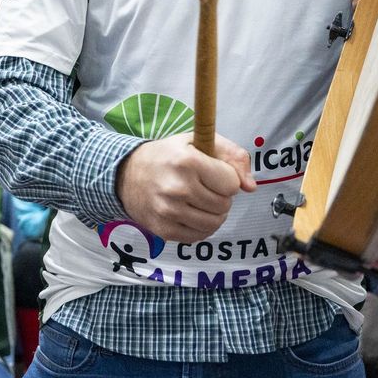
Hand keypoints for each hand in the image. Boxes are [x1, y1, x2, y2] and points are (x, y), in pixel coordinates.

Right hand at [117, 134, 255, 242]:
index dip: (227, 178)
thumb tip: (251, 186)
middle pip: (224, 205)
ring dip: (214, 213)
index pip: (231, 183)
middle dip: (221, 196)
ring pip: (215, 223)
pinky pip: (199, 236)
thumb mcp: (199, 141)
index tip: (214, 173)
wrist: (126, 174)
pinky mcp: (164, 230)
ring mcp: (169, 212)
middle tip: (206, 187)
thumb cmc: (168, 156)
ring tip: (201, 201)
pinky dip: (202, 226)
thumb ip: (233, 156)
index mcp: (187, 162)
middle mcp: (177, 188)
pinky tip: (192, 213)